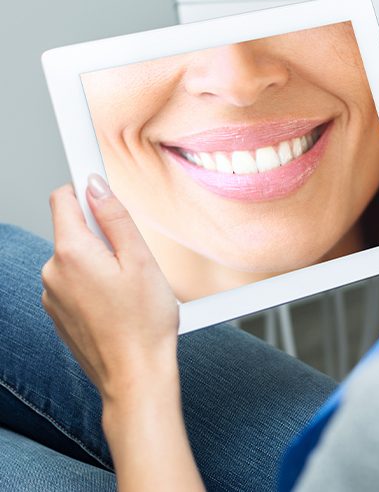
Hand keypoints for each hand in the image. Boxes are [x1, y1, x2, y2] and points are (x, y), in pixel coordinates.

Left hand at [42, 175, 179, 405]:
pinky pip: (74, 281)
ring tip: (128, 286)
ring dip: (99, 260)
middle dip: (101, 232)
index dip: (84, 186)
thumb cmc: (144, 323)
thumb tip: (96, 186)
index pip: (63, 198)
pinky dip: (94, 282)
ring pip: (75, 257)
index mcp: (71, 254)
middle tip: (132, 255)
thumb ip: (115, 217)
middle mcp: (53, 272)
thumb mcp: (140, 259)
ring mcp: (53, 296)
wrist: (136, 377)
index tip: (98, 182)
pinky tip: (118, 303)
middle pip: (72, 229)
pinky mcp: (59, 314)